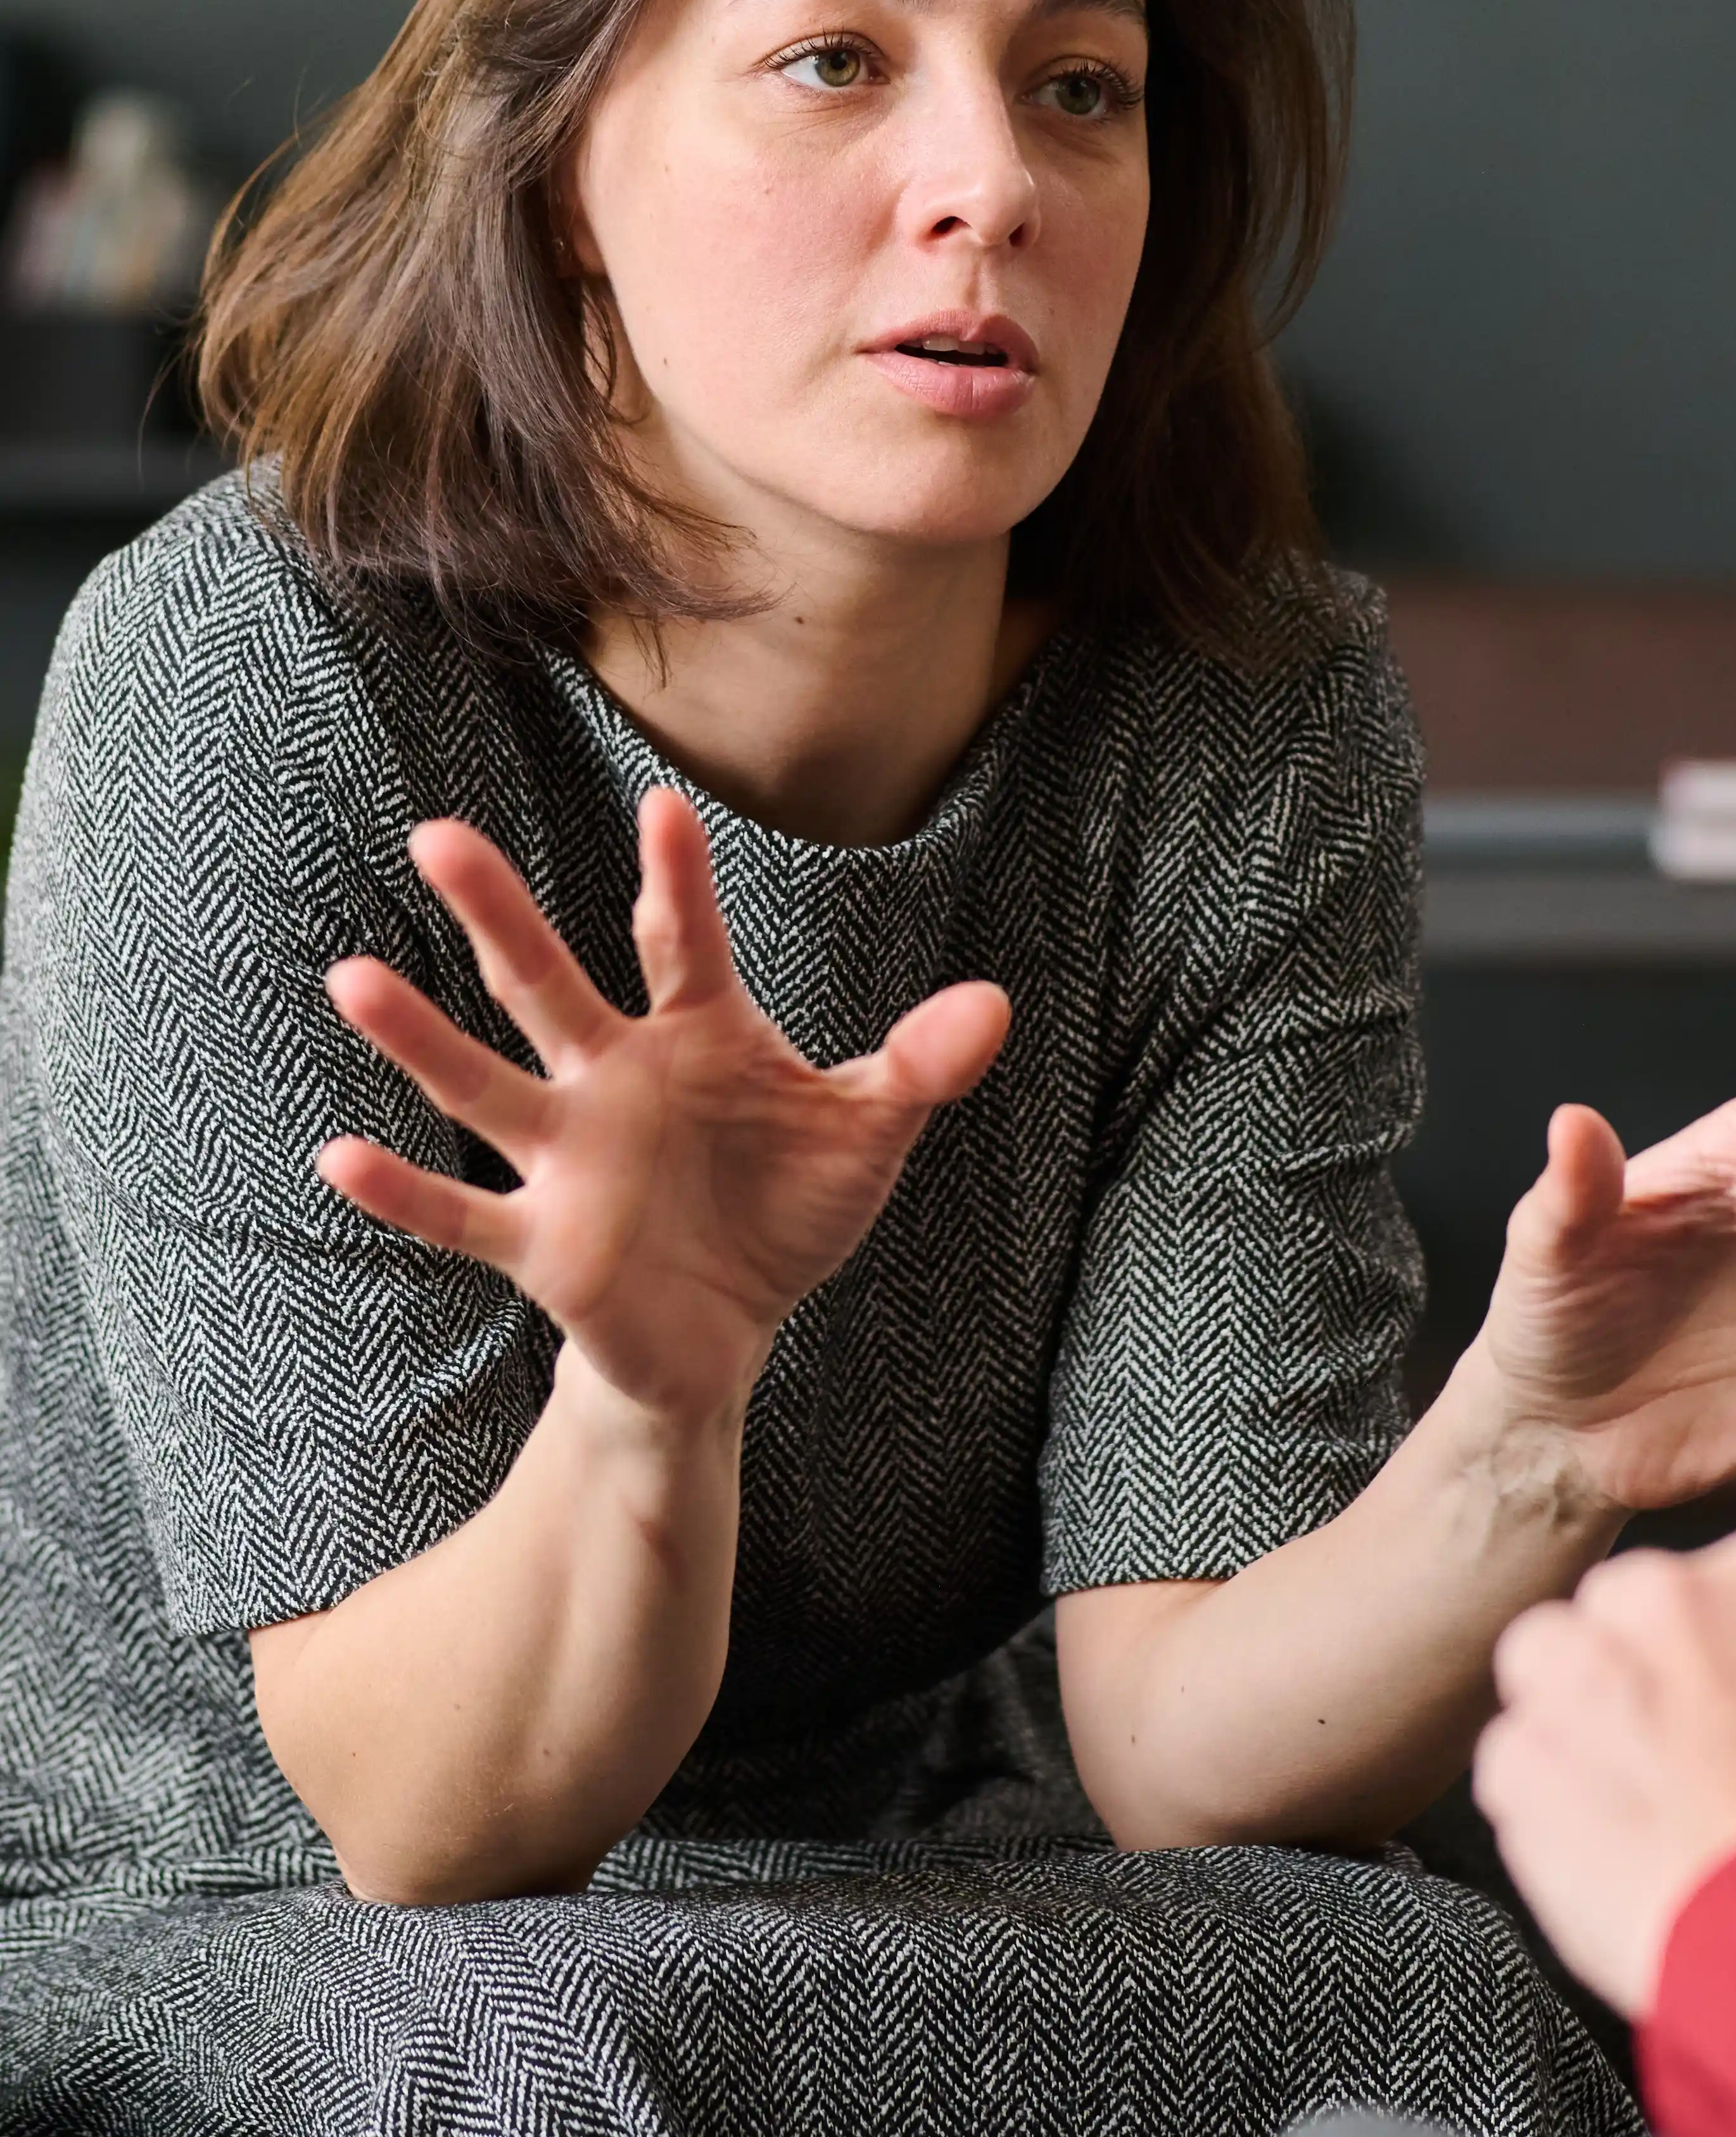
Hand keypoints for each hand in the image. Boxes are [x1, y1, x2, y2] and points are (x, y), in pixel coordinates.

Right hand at [318, 787, 1009, 1423]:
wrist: (731, 1331)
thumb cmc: (788, 1207)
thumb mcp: (867, 1134)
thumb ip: (920, 1067)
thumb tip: (994, 1006)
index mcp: (699, 1038)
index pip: (682, 943)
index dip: (676, 880)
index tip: (662, 806)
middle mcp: (617, 1082)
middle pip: (548, 985)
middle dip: (499, 913)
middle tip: (437, 832)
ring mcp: (571, 1159)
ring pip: (484, 1085)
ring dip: (420, 1037)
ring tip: (353, 976)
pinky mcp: (544, 1244)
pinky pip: (462, 1215)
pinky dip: (403, 1192)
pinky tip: (340, 1156)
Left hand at [1476, 1530, 1735, 2016]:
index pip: (1700, 1586)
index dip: (1699, 1658)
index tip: (1714, 1712)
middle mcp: (1664, 1596)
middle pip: (1611, 1610)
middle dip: (1626, 1675)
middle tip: (1667, 1761)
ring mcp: (1581, 1669)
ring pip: (1542, 1667)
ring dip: (1570, 1724)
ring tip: (1627, 1809)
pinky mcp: (1521, 1753)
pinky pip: (1510, 1760)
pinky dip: (1539, 1803)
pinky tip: (1600, 1855)